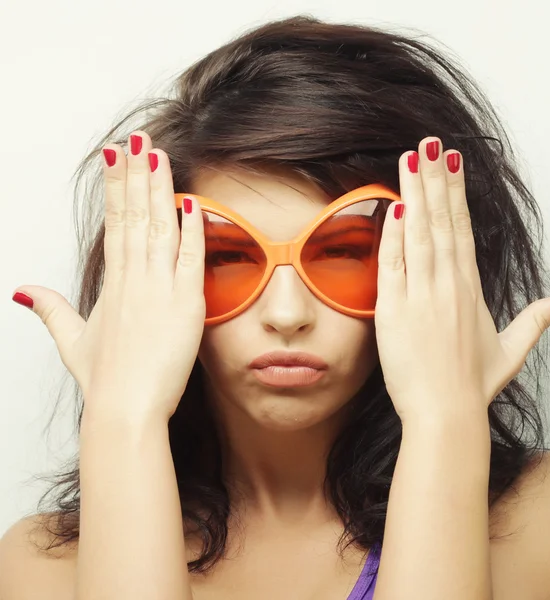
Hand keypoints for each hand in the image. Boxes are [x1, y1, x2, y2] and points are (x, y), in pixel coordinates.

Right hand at [12, 130, 205, 421]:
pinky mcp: (185, 304)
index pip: (114, 223)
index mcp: (112, 283)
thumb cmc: (104, 378)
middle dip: (136, 173)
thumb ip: (49, 309)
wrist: (125, 408)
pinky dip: (193, 230)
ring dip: (159, 188)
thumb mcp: (71, 339)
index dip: (116, 187)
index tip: (116, 157)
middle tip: (137, 137)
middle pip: (134, 214)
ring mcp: (159, 288)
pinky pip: (190, 258)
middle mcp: (134, 278)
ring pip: (158, 227)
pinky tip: (192, 202)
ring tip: (157, 153)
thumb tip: (20, 289)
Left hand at [375, 136, 549, 420]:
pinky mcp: (394, 311)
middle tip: (428, 144)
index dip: (456, 194)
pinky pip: (393, 264)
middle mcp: (448, 285)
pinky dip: (393, 235)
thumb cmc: (472, 385)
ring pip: (419, 234)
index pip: (462, 229)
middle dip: (434, 179)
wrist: (445, 414)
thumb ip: (536, 320)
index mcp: (470, 289)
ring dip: (415, 194)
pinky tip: (394, 206)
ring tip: (411, 160)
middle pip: (441, 222)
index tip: (452, 164)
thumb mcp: (512, 351)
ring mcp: (421, 296)